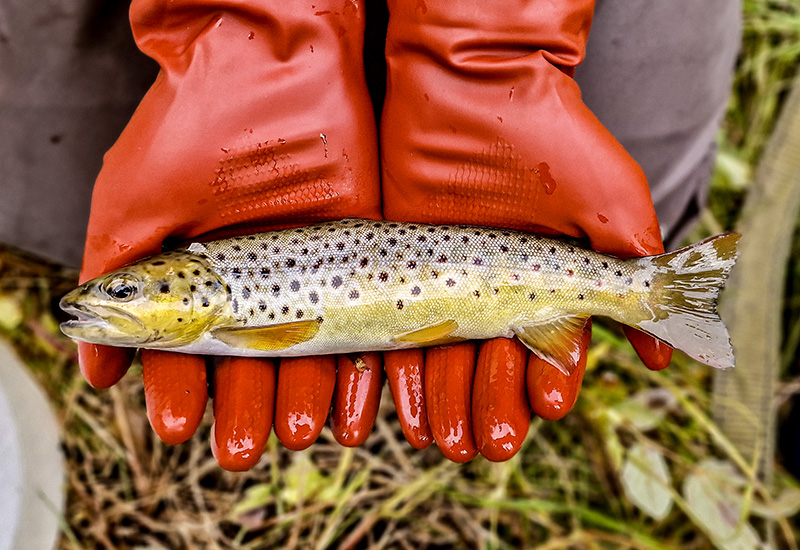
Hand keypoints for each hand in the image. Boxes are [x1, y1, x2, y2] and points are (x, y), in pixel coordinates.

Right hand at [79, 0, 381, 469]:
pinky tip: (354, 406)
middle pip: (252, 359)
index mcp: (200, 274)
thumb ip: (116, 278)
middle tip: (240, 450)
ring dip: (301, 397)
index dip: (180, 386)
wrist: (278, 60)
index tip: (174, 424)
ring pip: (309, 351)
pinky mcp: (361, 255)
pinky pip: (364, 323)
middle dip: (244, 406)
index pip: (187, 346)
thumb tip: (93, 360)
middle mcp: (256, 280)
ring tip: (293, 432)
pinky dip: (361, 368)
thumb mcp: (138, 201)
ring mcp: (310, 271)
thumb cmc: (198, 123)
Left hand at [379, 0, 671, 460]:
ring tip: (442, 441)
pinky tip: (394, 407)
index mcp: (543, 279)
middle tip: (489, 444)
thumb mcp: (610, 201)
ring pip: (440, 356)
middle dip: (490, 404)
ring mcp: (440, 276)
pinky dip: (393, 369)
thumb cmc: (552, 136)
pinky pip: (389, 326)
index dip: (549, 378)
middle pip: (490, 363)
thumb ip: (636, 270)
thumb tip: (662, 352)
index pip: (548, 347)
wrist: (472, 82)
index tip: (547, 404)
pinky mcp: (394, 262)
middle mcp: (491, 287)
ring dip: (442, 402)